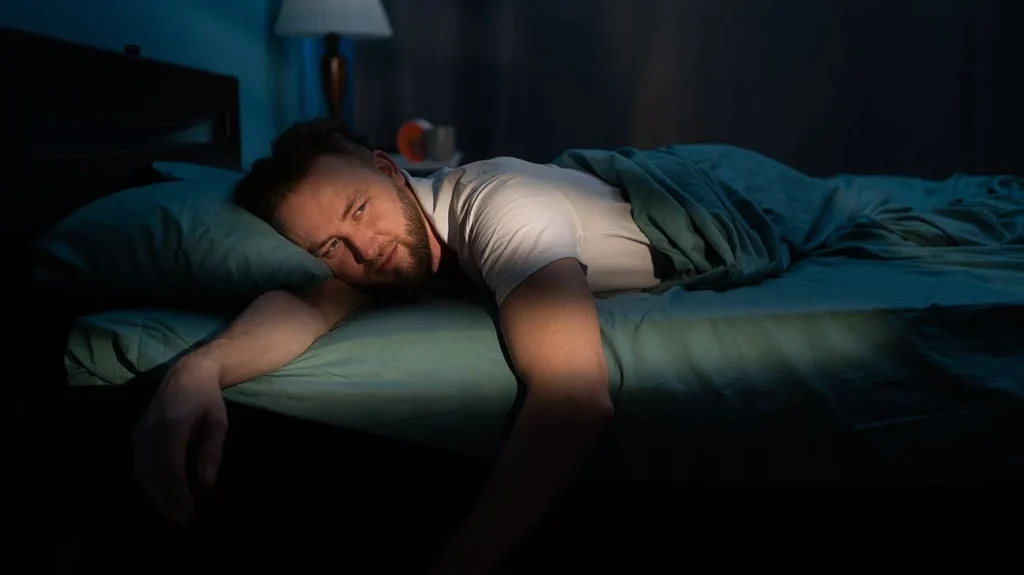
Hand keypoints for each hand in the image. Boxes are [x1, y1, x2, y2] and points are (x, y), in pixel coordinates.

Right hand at [132, 355, 227, 522]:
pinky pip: (139, 464)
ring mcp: (140, 432)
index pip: (169, 467)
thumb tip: (205, 485)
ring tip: (173, 509)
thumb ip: (211, 453)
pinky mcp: (137, 434)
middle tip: (181, 518)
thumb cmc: (207, 400)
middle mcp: (151, 430)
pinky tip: (163, 492)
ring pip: (141, 472)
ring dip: (155, 494)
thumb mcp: (218, 424)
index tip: (188, 511)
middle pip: (151, 474)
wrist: (186, 374)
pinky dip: (149, 482)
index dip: (176, 493)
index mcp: (172, 425)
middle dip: (165, 499)